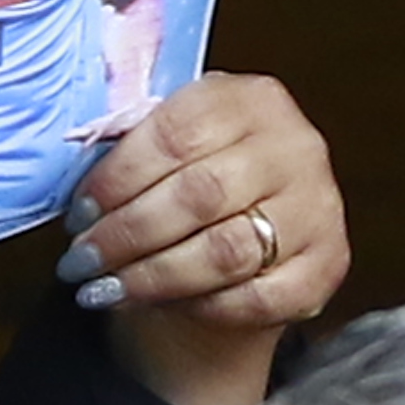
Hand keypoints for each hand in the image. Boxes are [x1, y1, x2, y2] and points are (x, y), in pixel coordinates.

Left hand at [54, 73, 345, 404]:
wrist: (256, 220)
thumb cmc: (195, 174)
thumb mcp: (169, 142)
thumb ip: (133, 148)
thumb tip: (75, 184)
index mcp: (250, 99)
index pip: (176, 135)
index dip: (118, 179)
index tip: (78, 214)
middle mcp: (295, 146)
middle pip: (198, 196)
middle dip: (127, 235)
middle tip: (79, 262)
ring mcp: (319, 206)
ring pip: (225, 252)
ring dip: (153, 277)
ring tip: (103, 289)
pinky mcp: (329, 264)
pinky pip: (259, 297)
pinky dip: (204, 306)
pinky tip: (163, 304)